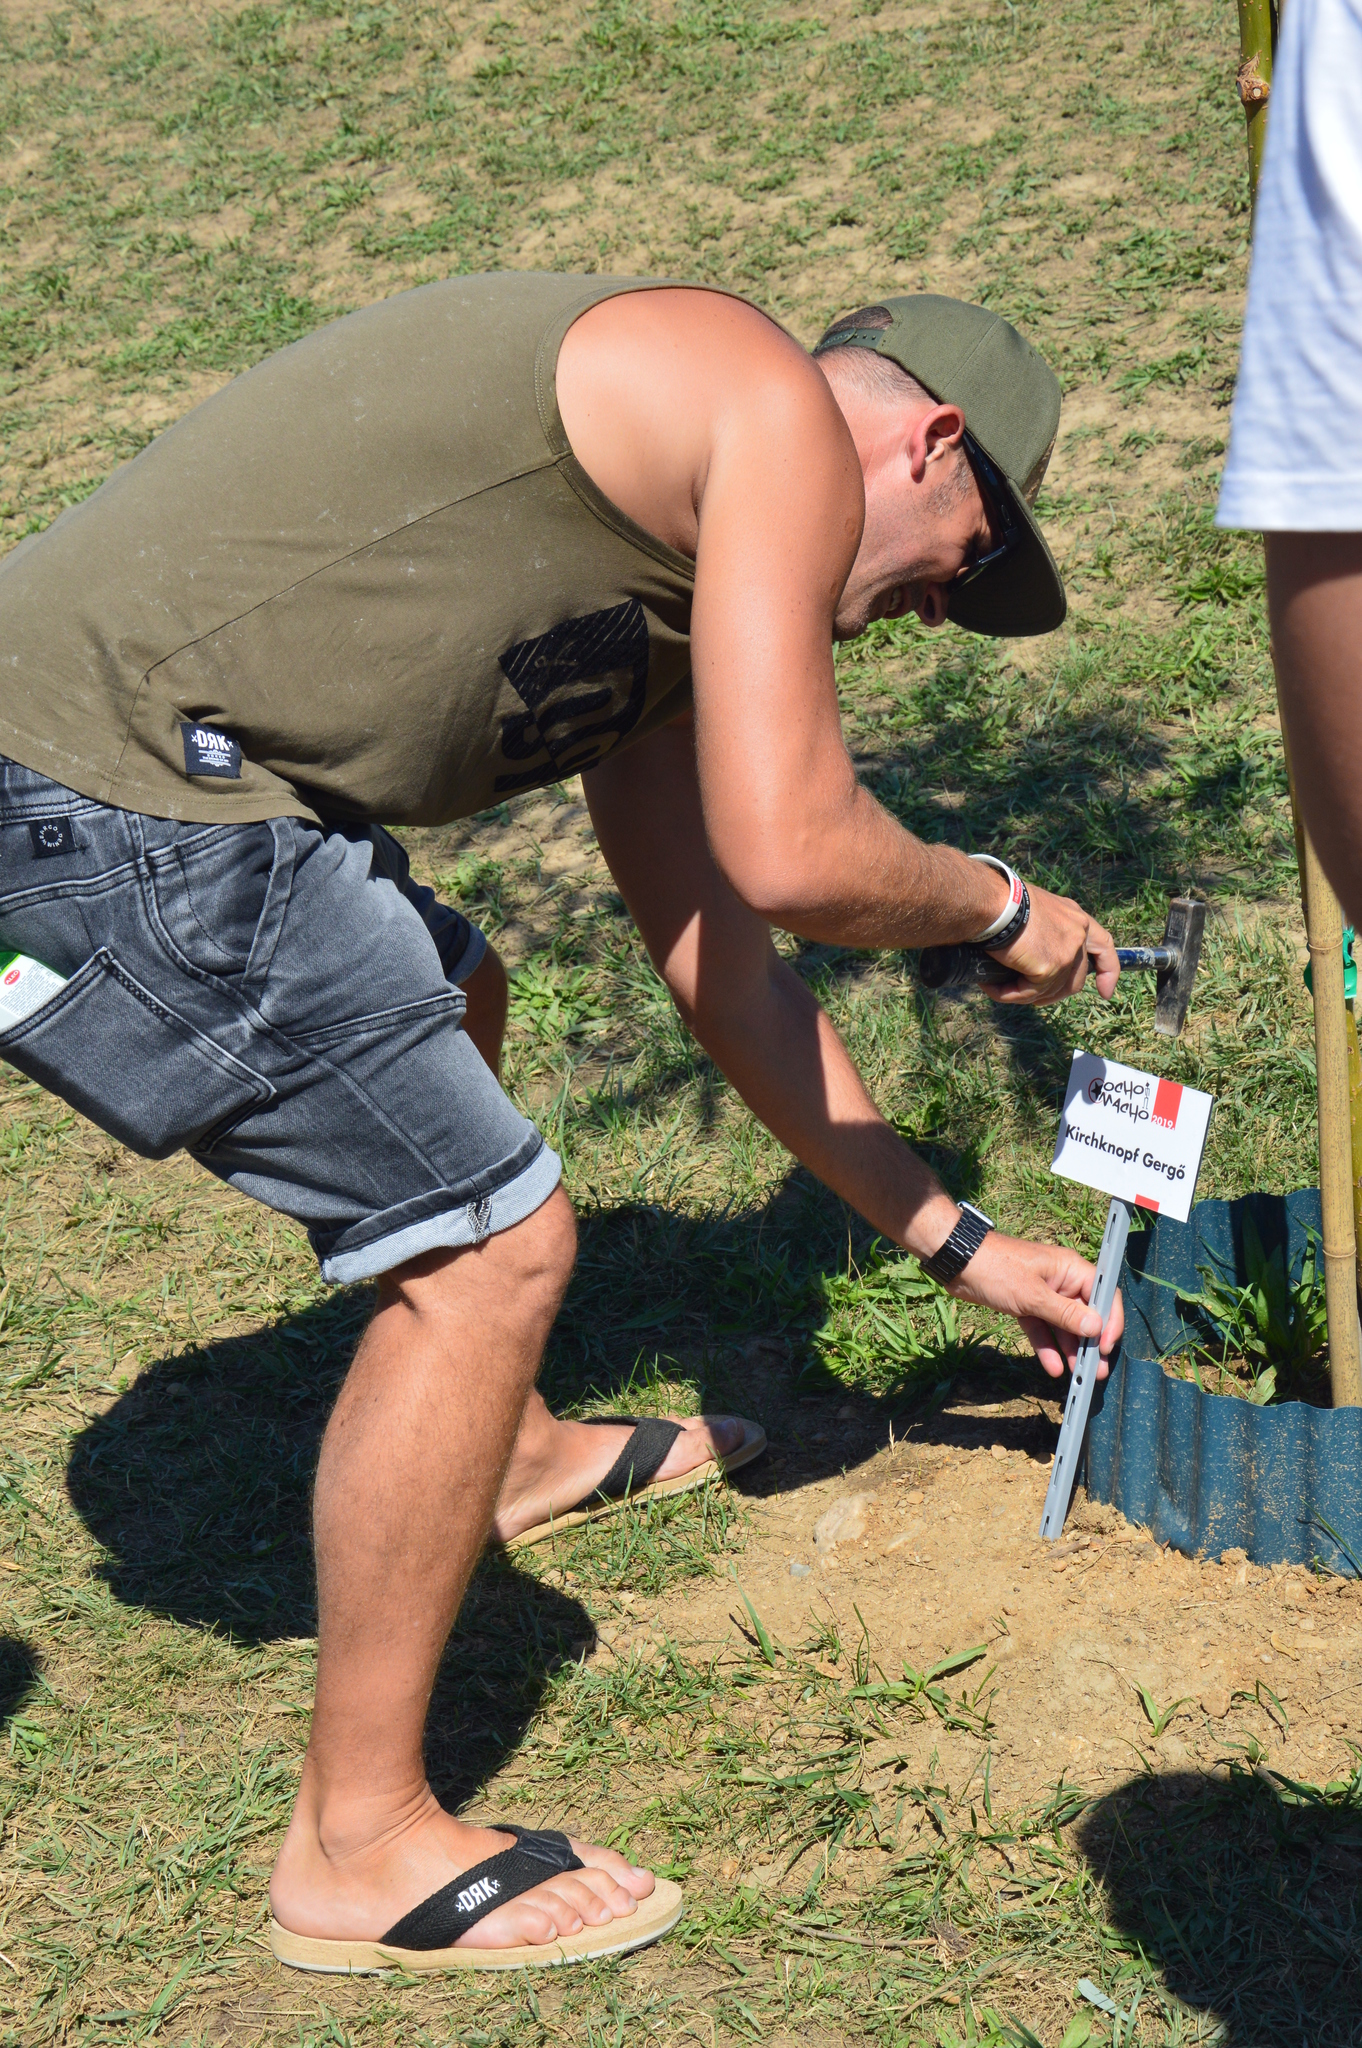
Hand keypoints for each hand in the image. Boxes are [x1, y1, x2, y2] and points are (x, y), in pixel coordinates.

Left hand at [946, 1230, 1122, 1379]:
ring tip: (1078, 1374)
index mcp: (1070, 1269)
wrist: (958, 1263)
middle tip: (1097, 1371)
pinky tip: (1054, 1367)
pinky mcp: (1025, 1304)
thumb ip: (1066, 1314)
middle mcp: (1061, 1281)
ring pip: (1063, 1325)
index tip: (1108, 1347)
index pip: (1103, 1295)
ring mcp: (1043, 1293)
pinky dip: (1047, 1346)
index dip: (1110, 1322)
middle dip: (1091, 1343)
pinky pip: (1042, 1328)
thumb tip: (1097, 1328)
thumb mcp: (1033, 1296)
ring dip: (1070, 1349)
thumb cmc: (997, 1269)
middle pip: (1085, 1314)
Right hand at [984, 884, 1118, 1005]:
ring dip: (1023, 994)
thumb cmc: (1003, 901)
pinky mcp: (1051, 967)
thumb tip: (1032, 955)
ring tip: (997, 987)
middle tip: (1028, 997)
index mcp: (1076, 918)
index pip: (1103, 946)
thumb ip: (1046, 932)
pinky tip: (992, 986)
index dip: (1108, 971)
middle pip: (1076, 978)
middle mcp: (1078, 934)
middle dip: (1053, 993)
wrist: (992, 902)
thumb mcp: (1035, 912)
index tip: (1106, 992)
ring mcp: (1068, 952)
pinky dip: (1009, 994)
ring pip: (1051, 990)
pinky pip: (1030, 992)